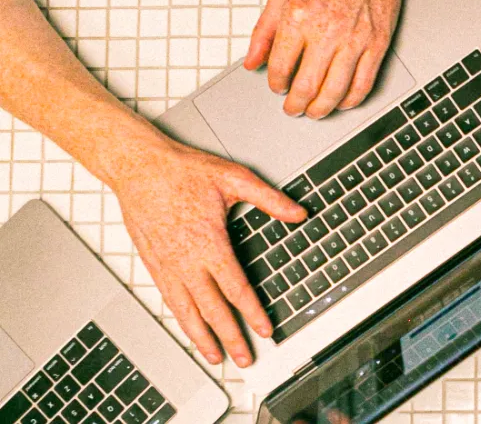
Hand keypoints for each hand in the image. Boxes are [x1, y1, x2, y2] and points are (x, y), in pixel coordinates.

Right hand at [114, 137, 305, 366]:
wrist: (138, 167)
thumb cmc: (183, 171)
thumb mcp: (234, 178)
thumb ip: (270, 200)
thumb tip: (299, 213)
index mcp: (209, 243)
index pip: (236, 288)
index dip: (252, 313)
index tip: (265, 330)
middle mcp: (186, 260)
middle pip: (212, 309)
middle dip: (230, 337)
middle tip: (245, 358)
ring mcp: (167, 265)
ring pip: (187, 311)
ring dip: (202, 337)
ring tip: (215, 357)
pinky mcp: (153, 263)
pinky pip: (169, 299)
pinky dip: (182, 319)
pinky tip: (190, 328)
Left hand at [244, 0, 404, 118]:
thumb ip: (264, 31)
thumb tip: (252, 62)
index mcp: (299, 16)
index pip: (279, 67)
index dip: (275, 84)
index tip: (278, 87)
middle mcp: (327, 30)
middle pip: (306, 86)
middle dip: (295, 105)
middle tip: (293, 108)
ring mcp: (355, 39)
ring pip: (335, 91)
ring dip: (321, 109)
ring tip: (314, 111)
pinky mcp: (377, 43)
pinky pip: (364, 83)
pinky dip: (351, 100)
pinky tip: (343, 101)